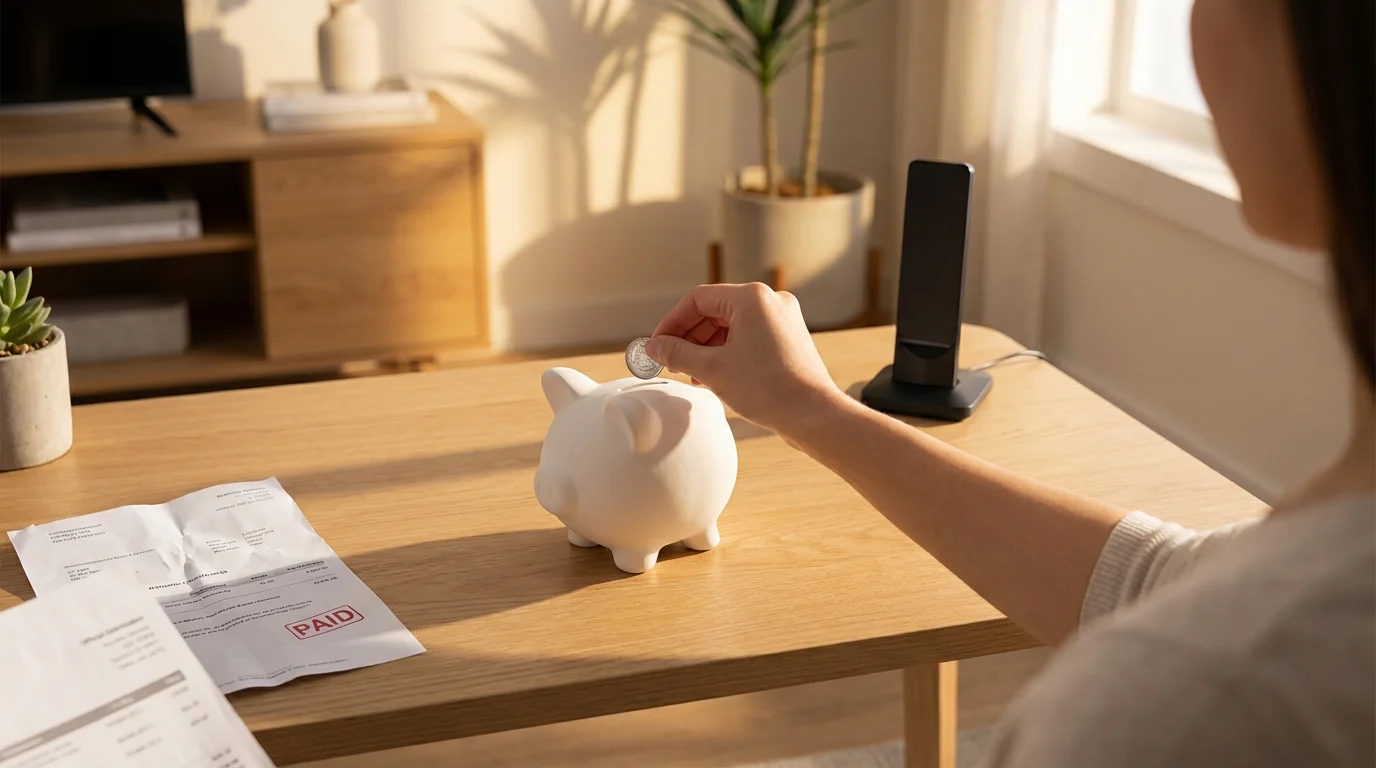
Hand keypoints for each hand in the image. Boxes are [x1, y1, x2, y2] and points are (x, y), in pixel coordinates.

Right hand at [646, 283, 843, 434]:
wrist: (813, 415)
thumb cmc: (769, 389)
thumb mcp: (712, 369)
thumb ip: (677, 353)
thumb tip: (655, 347)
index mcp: (752, 298)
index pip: (698, 299)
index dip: (672, 322)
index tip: (658, 344)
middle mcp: (771, 301)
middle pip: (715, 310)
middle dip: (690, 337)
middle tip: (672, 361)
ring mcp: (783, 319)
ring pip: (732, 325)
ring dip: (708, 346)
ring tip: (693, 373)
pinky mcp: (789, 338)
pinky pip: (749, 336)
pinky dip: (729, 351)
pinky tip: (716, 374)